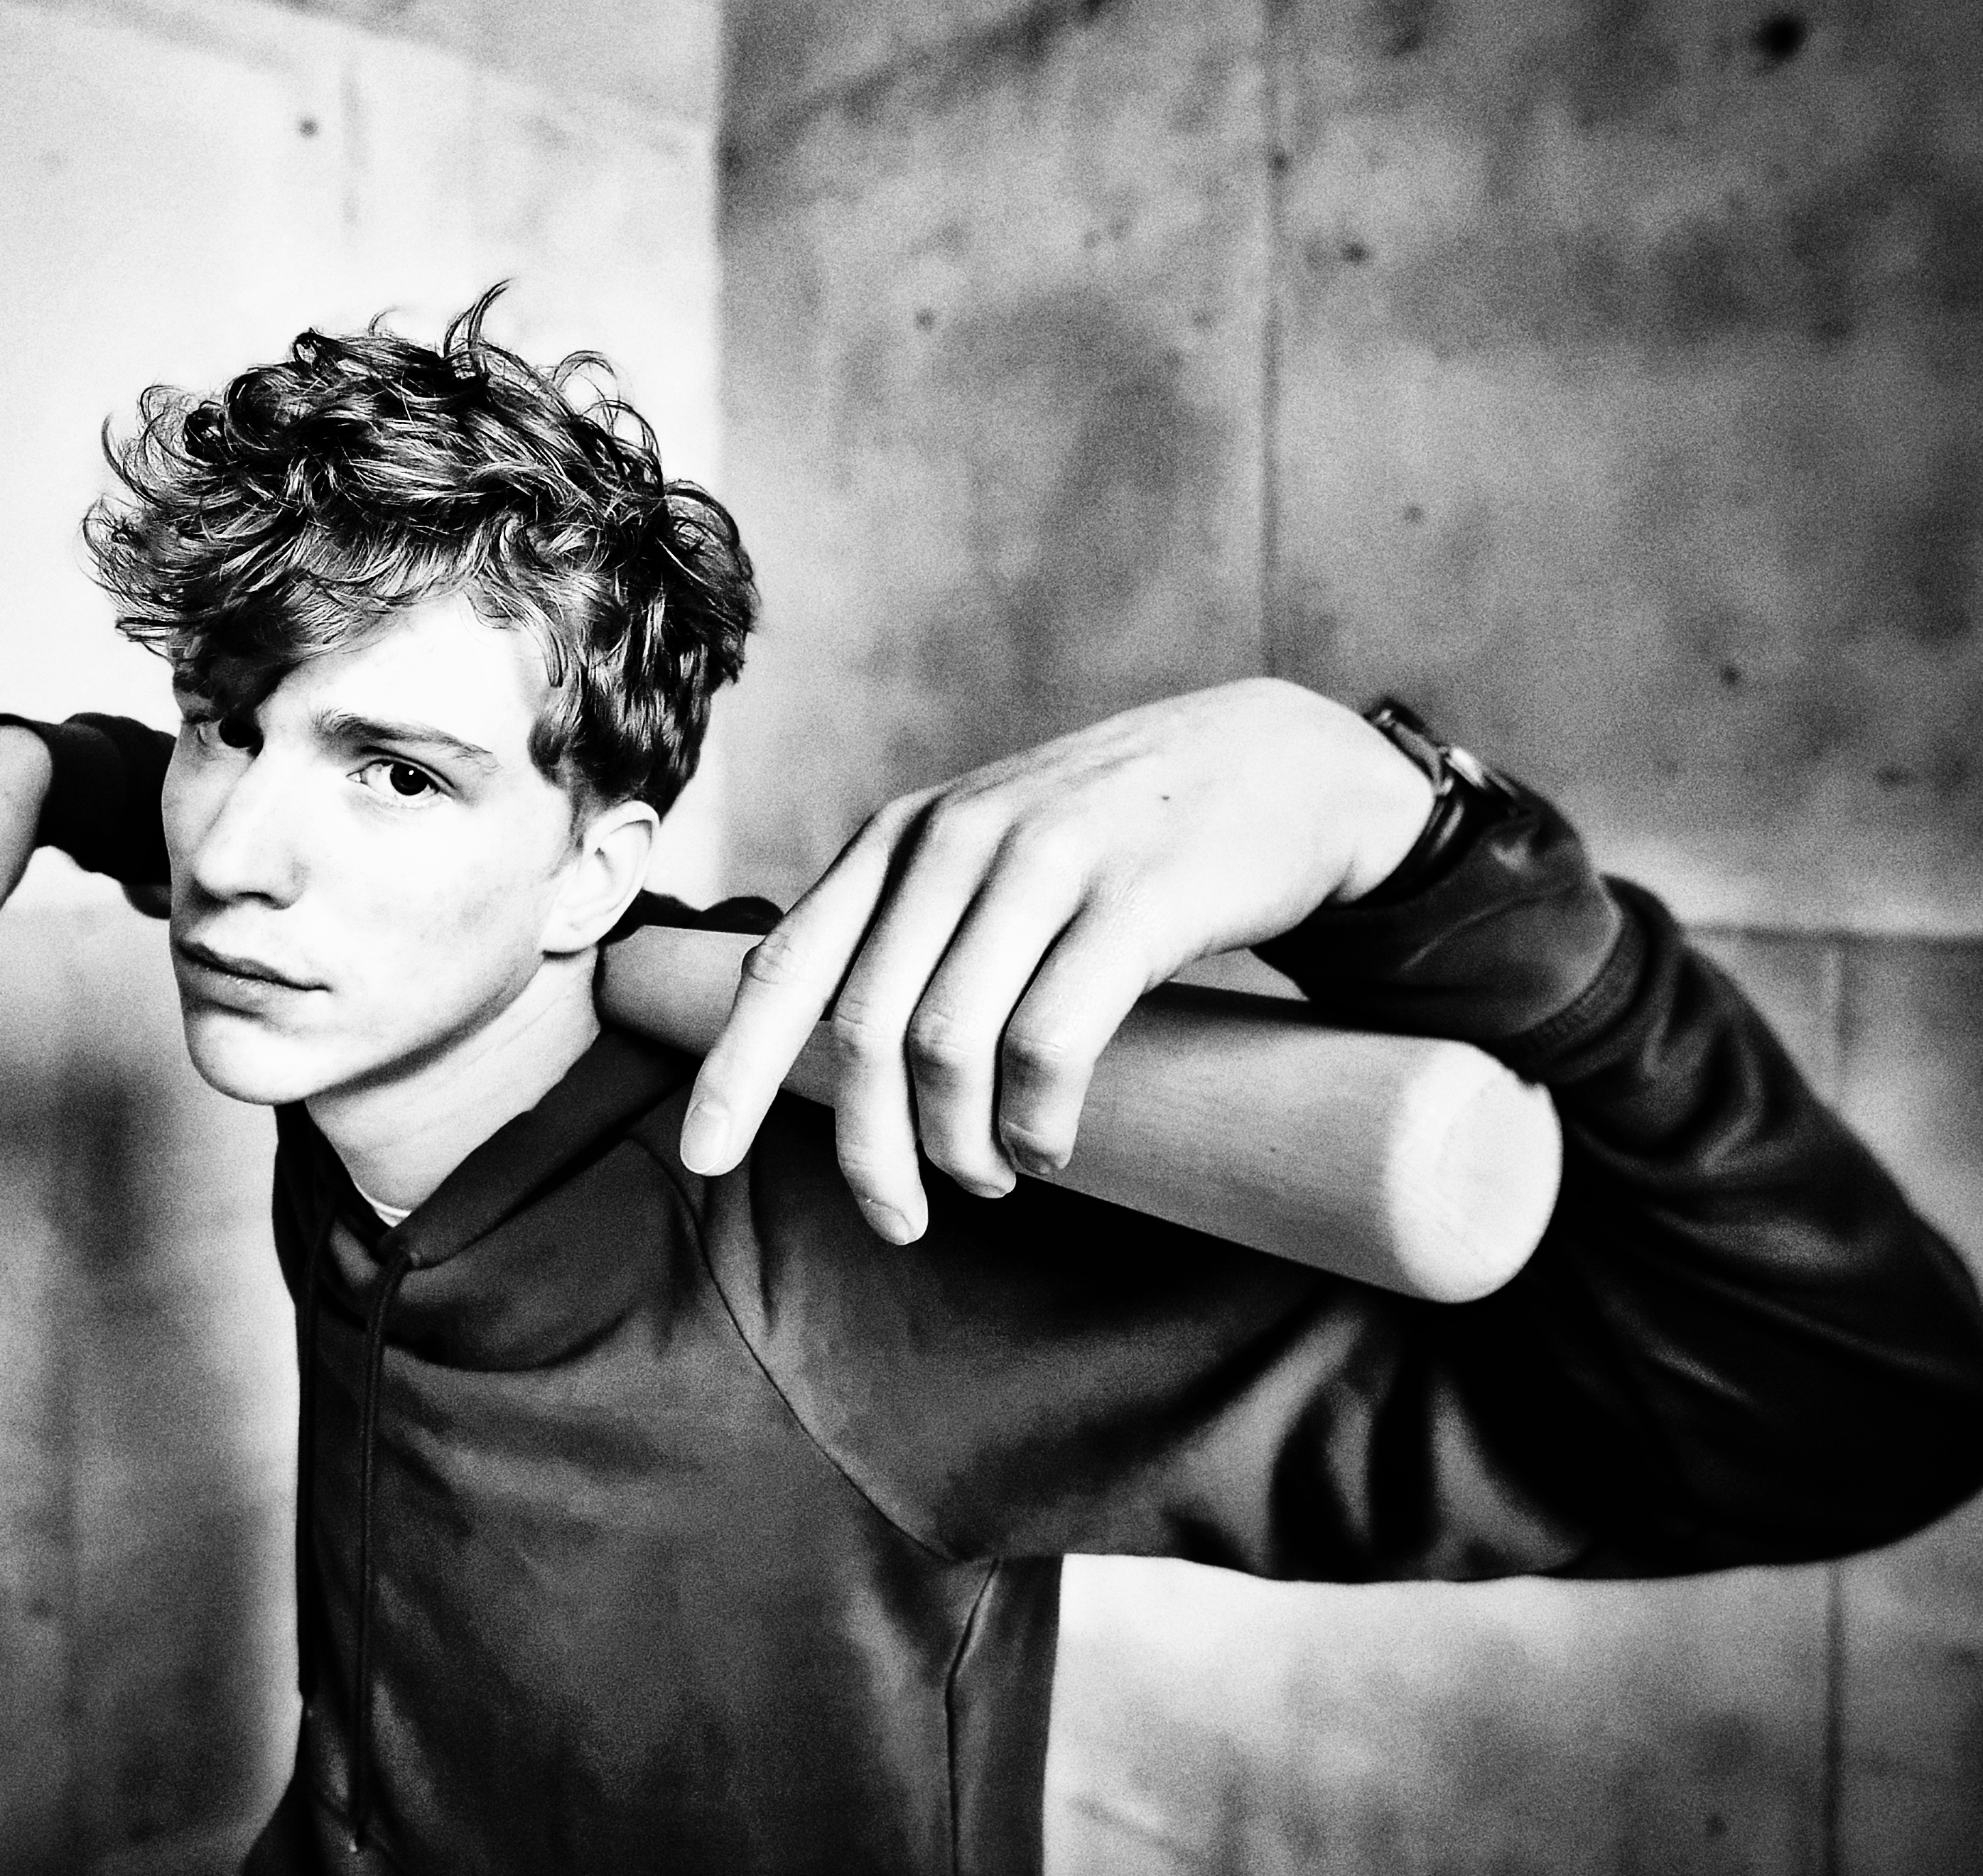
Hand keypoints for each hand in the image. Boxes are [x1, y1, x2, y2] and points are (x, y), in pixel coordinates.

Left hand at [676, 679, 1433, 1241]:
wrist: (1281, 762)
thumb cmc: (1117, 833)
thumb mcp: (988, 847)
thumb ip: (895, 914)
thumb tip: (777, 1004)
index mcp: (901, 836)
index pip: (786, 966)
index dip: (733, 1071)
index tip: (701, 1160)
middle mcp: (957, 838)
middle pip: (862, 1033)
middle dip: (869, 1152)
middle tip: (903, 1219)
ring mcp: (1047, 863)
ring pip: (946, 1047)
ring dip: (959, 1147)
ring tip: (995, 1174)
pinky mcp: (1138, 902)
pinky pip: (1048, 1044)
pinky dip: (1035, 1124)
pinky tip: (1049, 1144)